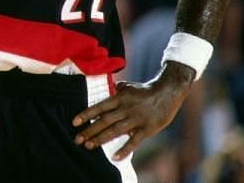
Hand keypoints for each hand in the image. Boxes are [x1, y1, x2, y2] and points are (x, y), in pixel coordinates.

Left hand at [73, 63, 193, 159]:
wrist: (168, 91)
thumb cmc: (145, 90)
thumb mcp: (128, 87)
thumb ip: (115, 91)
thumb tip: (106, 93)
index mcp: (120, 98)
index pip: (99, 107)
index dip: (86, 115)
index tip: (74, 123)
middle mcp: (126, 109)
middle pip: (104, 121)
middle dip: (89, 131)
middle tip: (77, 140)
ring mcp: (136, 119)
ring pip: (115, 130)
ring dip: (101, 139)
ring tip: (88, 146)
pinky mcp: (148, 129)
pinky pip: (134, 141)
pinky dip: (124, 149)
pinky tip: (114, 157)